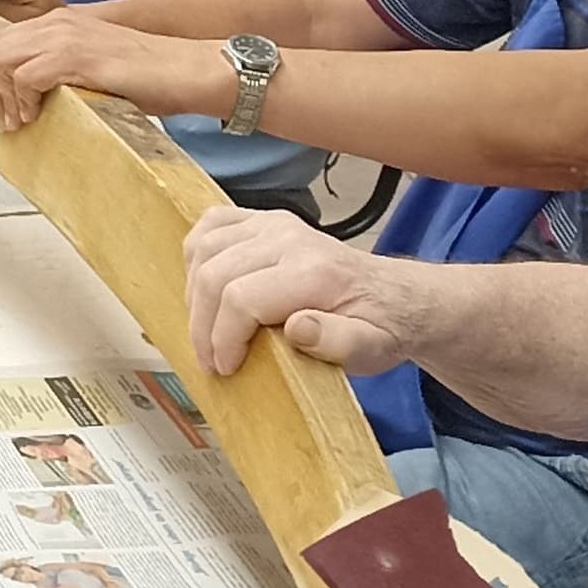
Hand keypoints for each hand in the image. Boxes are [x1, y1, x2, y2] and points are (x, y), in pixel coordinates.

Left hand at [0, 6, 233, 132]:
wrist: (187, 70)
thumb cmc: (151, 75)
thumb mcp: (95, 68)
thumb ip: (62, 72)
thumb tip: (30, 98)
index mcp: (62, 23)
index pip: (4, 41)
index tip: (4, 107)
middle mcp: (58, 23)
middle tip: (8, 119)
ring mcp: (66, 36)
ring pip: (0, 59)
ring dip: (3, 95)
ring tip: (20, 121)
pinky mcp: (76, 56)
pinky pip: (25, 75)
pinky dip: (23, 99)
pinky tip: (37, 115)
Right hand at [180, 205, 421, 375]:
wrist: (393, 297)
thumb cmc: (378, 328)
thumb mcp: (372, 350)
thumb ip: (339, 342)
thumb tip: (297, 327)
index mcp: (315, 271)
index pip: (241, 298)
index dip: (222, 338)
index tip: (226, 368)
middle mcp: (289, 237)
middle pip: (214, 274)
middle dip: (202, 325)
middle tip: (210, 361)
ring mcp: (272, 223)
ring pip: (203, 249)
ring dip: (194, 296)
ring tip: (206, 331)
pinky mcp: (262, 219)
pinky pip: (210, 224)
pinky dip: (195, 255)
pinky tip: (201, 285)